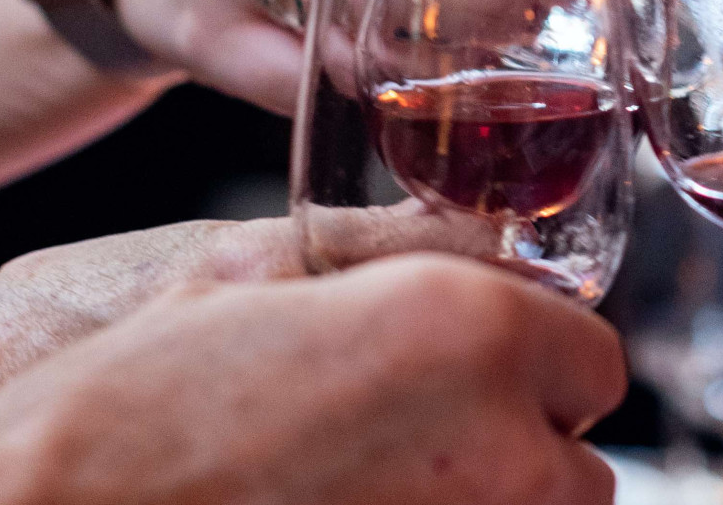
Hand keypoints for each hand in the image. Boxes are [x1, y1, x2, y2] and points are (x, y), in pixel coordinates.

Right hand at [0, 254, 624, 504]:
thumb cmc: (126, 395)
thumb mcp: (254, 271)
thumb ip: (397, 249)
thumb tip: (489, 242)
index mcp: (469, 331)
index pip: (596, 356)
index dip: (535, 356)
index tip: (485, 361)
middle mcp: (497, 450)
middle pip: (580, 463)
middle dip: (521, 441)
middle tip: (417, 425)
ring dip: (488, 498)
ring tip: (377, 475)